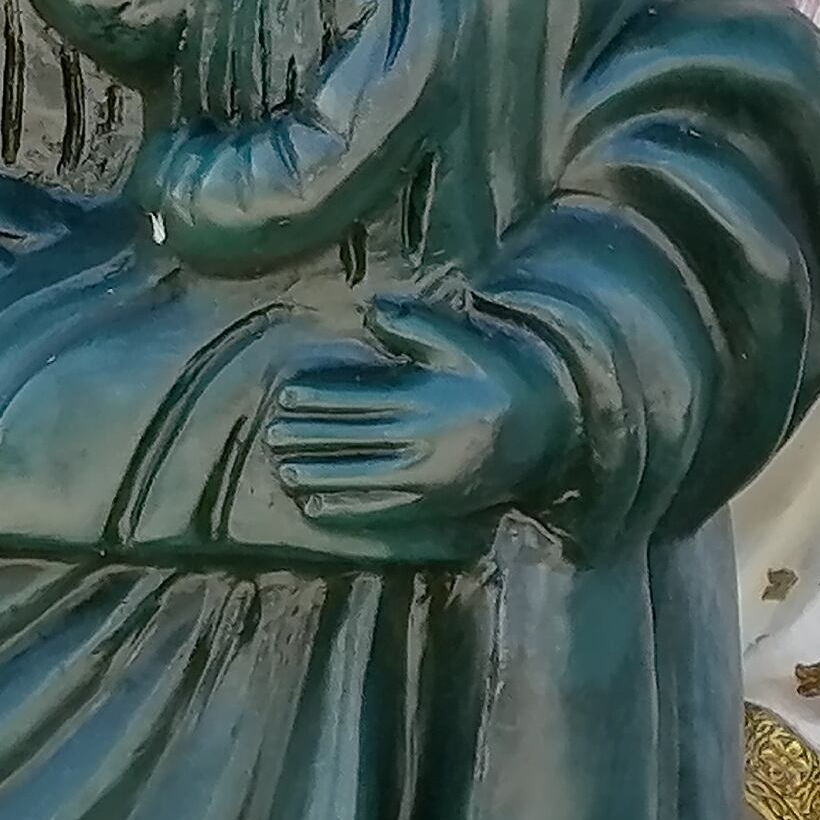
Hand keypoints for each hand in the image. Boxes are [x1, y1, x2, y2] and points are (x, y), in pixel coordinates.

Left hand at [269, 289, 581, 555]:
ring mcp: (428, 474)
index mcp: (426, 395)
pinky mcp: (434, 502)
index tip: (286, 395)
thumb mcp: (462, 342)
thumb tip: (372, 309)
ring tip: (284, 470)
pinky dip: (347, 509)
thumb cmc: (494, 374)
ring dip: (320, 474)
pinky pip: (383, 508)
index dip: (321, 397)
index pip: (361, 397)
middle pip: (355, 436)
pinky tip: (315, 507)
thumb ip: (417, 324)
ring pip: (362, 475)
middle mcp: (423, 437)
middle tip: (273, 433)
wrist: (546, 424)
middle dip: (311, 435)